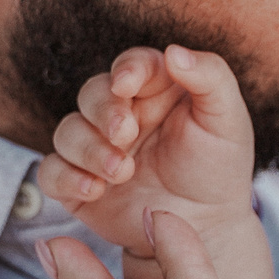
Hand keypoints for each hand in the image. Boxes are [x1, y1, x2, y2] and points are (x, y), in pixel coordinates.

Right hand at [36, 45, 256, 249]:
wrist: (207, 226)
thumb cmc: (219, 167)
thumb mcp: (227, 119)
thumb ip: (211, 77)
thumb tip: (174, 51)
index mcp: (156, 91)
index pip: (132, 65)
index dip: (126, 69)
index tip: (126, 84)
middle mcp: (121, 115)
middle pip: (92, 93)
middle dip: (103, 111)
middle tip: (125, 134)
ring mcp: (97, 148)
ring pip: (68, 131)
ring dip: (89, 149)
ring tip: (122, 172)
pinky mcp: (78, 183)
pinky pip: (51, 172)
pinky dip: (65, 177)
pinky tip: (94, 190)